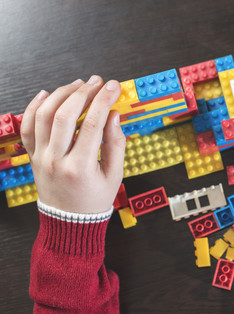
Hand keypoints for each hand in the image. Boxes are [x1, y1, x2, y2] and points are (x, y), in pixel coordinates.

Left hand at [21, 76, 125, 213]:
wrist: (70, 222)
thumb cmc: (94, 200)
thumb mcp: (114, 175)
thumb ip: (116, 143)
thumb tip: (114, 114)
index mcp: (80, 167)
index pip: (94, 123)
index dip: (104, 100)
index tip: (113, 86)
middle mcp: (56, 160)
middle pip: (66, 115)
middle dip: (84, 93)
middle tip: (97, 81)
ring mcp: (41, 157)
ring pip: (44, 115)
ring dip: (61, 94)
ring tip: (77, 85)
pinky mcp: (33, 156)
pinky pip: (27, 127)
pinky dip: (34, 107)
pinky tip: (46, 94)